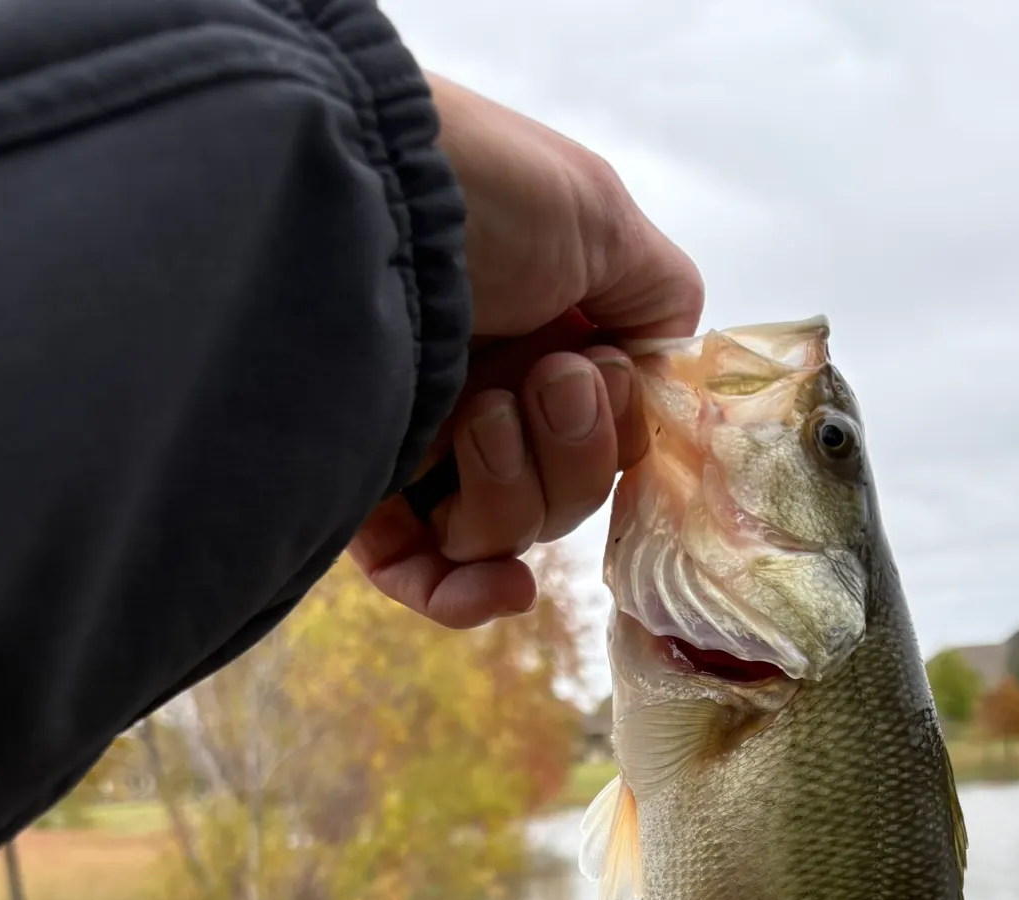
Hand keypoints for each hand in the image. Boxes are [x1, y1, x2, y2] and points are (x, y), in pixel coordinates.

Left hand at [348, 77, 703, 628]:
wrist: (357, 185)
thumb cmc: (484, 190)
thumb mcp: (602, 219)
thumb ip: (656, 298)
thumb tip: (661, 363)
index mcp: (544, 343)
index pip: (605, 443)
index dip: (618, 434)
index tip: (603, 376)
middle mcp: (485, 394)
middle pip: (563, 499)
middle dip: (572, 455)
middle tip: (545, 379)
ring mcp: (424, 443)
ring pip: (503, 536)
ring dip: (514, 489)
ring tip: (481, 412)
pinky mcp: (362, 483)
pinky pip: (420, 575)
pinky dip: (463, 595)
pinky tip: (502, 589)